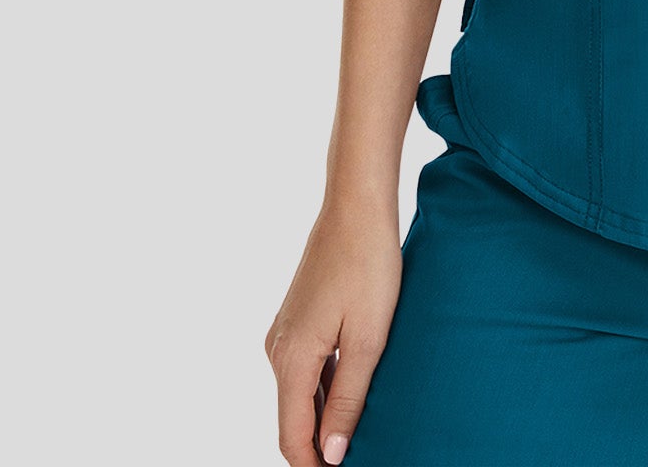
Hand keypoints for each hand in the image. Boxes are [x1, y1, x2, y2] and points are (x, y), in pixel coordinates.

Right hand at [265, 200, 402, 465]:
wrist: (356, 206)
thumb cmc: (369, 265)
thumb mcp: (367, 339)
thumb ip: (347, 399)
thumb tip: (330, 456)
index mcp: (291, 360)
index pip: (293, 437)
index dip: (315, 466)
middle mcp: (278, 350)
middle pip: (293, 419)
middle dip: (320, 446)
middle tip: (360, 455)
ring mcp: (285, 333)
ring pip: (300, 394)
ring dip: (325, 417)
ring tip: (361, 433)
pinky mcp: (298, 318)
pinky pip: (307, 369)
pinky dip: (325, 389)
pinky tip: (355, 391)